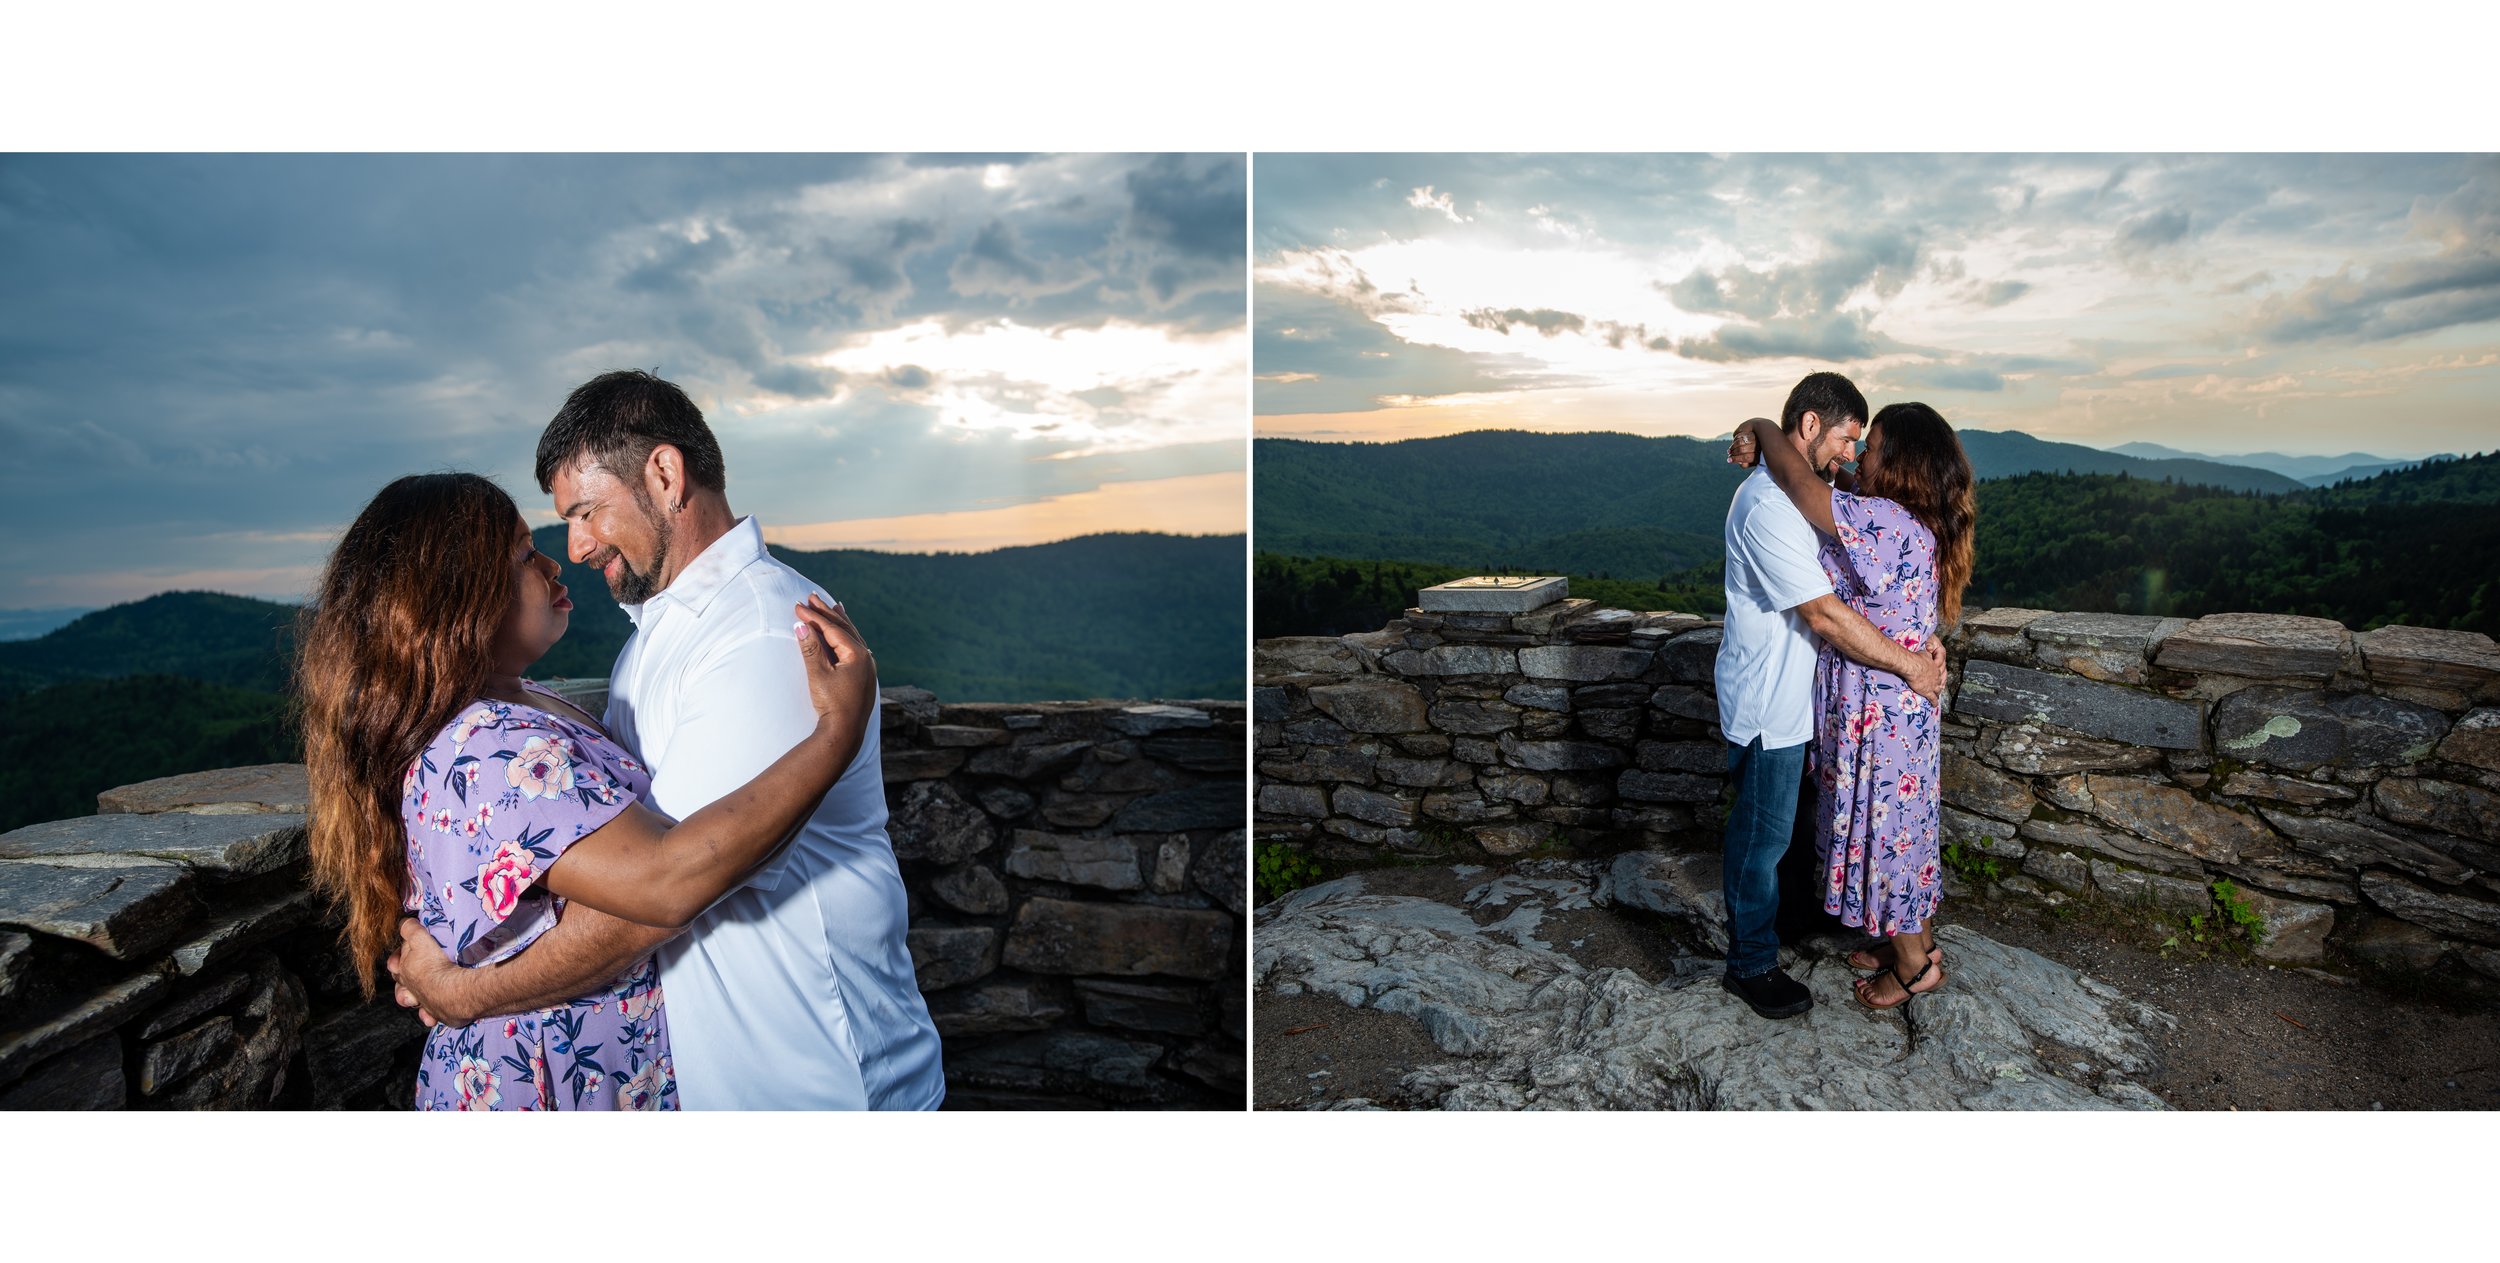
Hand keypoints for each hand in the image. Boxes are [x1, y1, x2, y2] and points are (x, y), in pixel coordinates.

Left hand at [385, 917, 461, 1026]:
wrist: (451, 991)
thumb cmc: (434, 966)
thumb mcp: (420, 939)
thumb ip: (410, 929)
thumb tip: (403, 923)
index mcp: (403, 971)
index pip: (395, 962)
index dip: (399, 955)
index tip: (406, 949)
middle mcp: (409, 989)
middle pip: (400, 983)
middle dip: (403, 979)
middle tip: (414, 970)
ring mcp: (422, 1003)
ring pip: (410, 1001)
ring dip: (412, 998)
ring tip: (416, 995)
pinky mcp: (437, 1014)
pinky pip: (429, 1016)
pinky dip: (429, 1015)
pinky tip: (431, 1013)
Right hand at [794, 593, 877, 737]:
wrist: (844, 733)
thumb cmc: (831, 704)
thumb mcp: (818, 674)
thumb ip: (810, 648)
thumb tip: (800, 626)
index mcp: (858, 654)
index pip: (832, 629)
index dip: (814, 616)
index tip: (797, 605)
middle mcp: (867, 658)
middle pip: (844, 629)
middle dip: (827, 613)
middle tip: (812, 597)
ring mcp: (867, 667)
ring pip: (852, 637)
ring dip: (840, 621)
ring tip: (833, 606)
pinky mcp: (863, 677)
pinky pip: (855, 648)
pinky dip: (847, 637)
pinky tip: (846, 634)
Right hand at [1727, 430, 1757, 467]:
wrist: (1765, 444)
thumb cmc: (1755, 456)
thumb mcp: (1752, 463)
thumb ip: (1745, 465)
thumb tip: (1738, 462)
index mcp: (1758, 456)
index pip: (1746, 458)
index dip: (1735, 459)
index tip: (1729, 460)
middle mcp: (1758, 447)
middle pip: (1742, 449)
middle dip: (1733, 452)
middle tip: (1729, 454)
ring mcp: (1755, 439)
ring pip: (1740, 442)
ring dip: (1733, 446)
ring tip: (1730, 450)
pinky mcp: (1752, 433)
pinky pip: (1741, 435)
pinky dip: (1735, 439)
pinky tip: (1733, 443)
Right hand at [1906, 641, 1948, 704]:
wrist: (1912, 666)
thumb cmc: (1917, 658)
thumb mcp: (1925, 653)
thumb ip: (1927, 653)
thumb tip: (1929, 648)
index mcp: (1936, 668)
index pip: (1940, 673)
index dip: (1940, 676)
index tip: (1940, 678)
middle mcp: (1936, 677)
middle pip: (1940, 682)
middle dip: (1940, 685)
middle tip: (1940, 688)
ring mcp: (1933, 685)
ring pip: (1937, 691)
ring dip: (1938, 694)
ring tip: (1937, 696)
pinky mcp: (1927, 691)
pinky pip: (1932, 698)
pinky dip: (1934, 702)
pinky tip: (1935, 705)